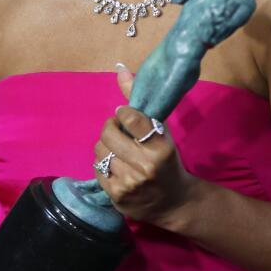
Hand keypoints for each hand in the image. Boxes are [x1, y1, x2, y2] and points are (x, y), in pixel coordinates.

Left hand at [93, 64, 201, 228]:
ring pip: (99, 151)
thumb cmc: (167, 161)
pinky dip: (103, 163)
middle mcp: (145, 166)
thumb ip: (139, 102)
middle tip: (118, 131)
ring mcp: (129, 182)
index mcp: (160, 147)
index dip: (123, 114)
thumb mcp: (161, 132)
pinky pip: (96, 168)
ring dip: (105, 146)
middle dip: (110, 128)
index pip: (131, 118)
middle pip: (108, 134)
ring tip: (118, 150)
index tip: (125, 116)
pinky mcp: (116, 195)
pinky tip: (117, 166)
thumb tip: (119, 68)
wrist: (174, 202)